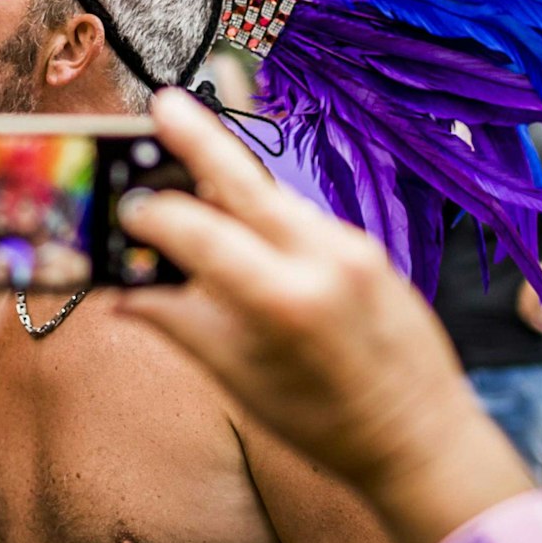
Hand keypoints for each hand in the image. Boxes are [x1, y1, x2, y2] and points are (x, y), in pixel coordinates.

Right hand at [115, 90, 483, 497]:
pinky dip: (266, 217)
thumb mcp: (237, 379)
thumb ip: (177, 323)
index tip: (125, 208)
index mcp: (284, 300)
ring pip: (274, 199)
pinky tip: (244, 230)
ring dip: (230, 183)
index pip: (202, 234)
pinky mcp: (368, 247)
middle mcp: (324, 260)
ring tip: (186, 168)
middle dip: (199, 139)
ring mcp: (353, 247)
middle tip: (163, 104)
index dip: (155, 216)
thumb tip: (117, 293)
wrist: (424, 438)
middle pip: (246, 182)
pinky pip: (302, 219)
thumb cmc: (325, 424)